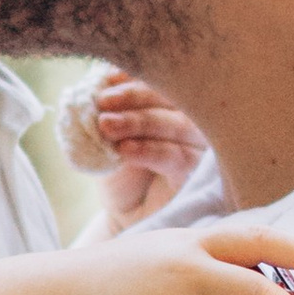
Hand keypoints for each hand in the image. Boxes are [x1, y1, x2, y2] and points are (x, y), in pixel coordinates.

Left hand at [89, 74, 206, 233]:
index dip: (135, 77)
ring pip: (177, 124)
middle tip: (102, 101)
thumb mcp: (107, 135)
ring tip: (106, 125)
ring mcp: (200, 146)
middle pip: (174, 97)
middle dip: (134, 97)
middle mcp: (195, 119)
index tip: (106, 79)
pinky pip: (177, 156)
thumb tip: (93, 82)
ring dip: (138, 122)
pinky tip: (124, 149)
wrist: (127, 217)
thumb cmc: (121, 170)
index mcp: (173, 103)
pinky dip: (148, 150)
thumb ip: (106, 109)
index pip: (163, 79)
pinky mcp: (200, 175)